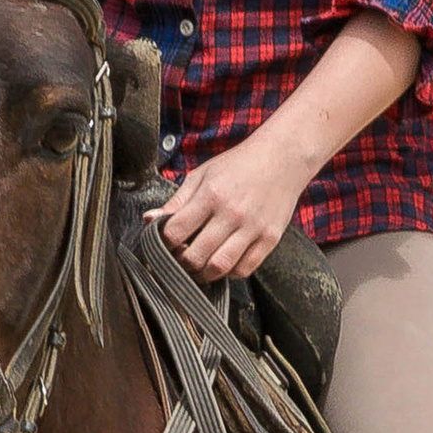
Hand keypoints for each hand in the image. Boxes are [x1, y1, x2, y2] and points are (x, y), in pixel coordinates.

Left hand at [151, 125, 315, 278]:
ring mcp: (253, 228)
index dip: (164, 243)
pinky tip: (223, 262)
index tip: (165, 243)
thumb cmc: (238, 165)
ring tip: (198, 266)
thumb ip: (177, 200)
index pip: (176, 232)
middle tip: (180, 258)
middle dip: (181, 263)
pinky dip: (229, 272)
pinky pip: (245, 269)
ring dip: (203, 273)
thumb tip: (150, 219)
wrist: (282, 158)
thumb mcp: (203, 175)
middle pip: (195, 255)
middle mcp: (232, 213)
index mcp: (211, 194)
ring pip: (220, 267)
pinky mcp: (270, 238)